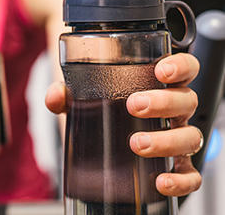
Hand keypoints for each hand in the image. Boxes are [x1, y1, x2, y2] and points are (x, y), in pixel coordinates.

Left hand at [45, 53, 201, 196]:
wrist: (98, 136)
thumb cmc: (99, 107)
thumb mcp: (81, 95)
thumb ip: (66, 93)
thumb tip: (56, 96)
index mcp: (158, 85)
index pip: (185, 68)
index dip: (181, 66)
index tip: (160, 71)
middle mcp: (173, 110)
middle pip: (187, 100)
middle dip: (164, 102)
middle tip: (134, 105)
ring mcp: (176, 137)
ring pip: (190, 137)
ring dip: (167, 140)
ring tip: (136, 143)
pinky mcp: (174, 167)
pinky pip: (191, 176)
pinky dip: (181, 180)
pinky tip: (161, 180)